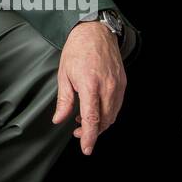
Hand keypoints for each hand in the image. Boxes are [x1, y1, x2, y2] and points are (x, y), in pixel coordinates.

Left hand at [52, 20, 126, 154]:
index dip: (89, 137)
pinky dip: (107, 113)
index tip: (86, 149)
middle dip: (92, 132)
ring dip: (100, 124)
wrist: (95, 32)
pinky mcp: (123, 83)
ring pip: (112, 115)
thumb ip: (63, 100)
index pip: (92, 119)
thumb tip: (59, 119)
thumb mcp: (63, 75)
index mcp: (90, 85)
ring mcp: (117, 85)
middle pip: (104, 121)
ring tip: (84, 121)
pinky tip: (96, 110)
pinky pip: (117, 105)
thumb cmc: (78, 50)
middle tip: (78, 132)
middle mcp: (107, 87)